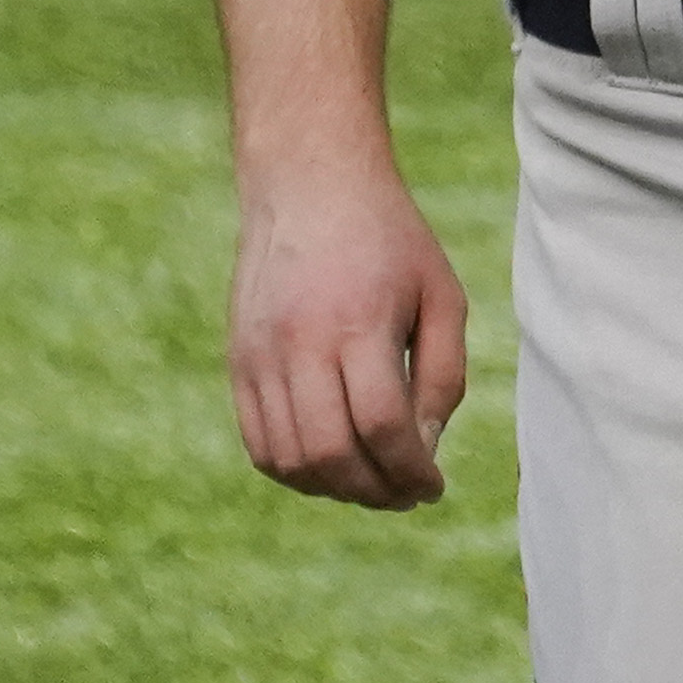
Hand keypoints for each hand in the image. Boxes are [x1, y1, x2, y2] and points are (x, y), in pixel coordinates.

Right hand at [227, 144, 469, 509]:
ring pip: (287, 459)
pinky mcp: (238, 362)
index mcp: (357, 324)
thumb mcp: (442, 294)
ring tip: (374, 483)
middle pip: (329, 453)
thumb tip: (426, 448)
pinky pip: (259, 443)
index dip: (411, 470)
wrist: (309, 187)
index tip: (434, 486)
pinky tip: (333, 465)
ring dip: (334, 489)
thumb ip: (444, 374)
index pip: (381, 424)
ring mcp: (259, 356)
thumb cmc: (391, 242)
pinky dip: (295, 471)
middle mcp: (298, 345)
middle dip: (374, 491)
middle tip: (407, 496)